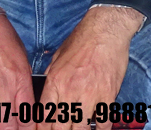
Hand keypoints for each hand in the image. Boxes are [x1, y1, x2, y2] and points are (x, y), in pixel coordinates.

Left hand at [40, 5, 143, 129]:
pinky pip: (103, 122)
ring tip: (77, 129)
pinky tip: (97, 128)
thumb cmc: (82, 39)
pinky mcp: (108, 96)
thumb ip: (52, 75)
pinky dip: (100, 129)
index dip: (42, 128)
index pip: (44, 115)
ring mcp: (90, 95)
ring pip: (80, 128)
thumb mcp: (58, 56)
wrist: (105, 30)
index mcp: (55, 81)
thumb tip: (48, 89)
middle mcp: (70, 91)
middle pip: (60, 126)